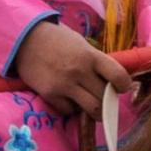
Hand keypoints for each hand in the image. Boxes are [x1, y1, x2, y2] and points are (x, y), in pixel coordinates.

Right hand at [11, 21, 129, 119]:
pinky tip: (69, 99)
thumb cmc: (57, 40)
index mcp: (91, 56)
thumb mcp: (81, 45)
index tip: (121, 87)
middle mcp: (79, 71)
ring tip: (93, 107)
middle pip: (105, 97)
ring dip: (95, 111)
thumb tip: (111, 81)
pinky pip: (69, 110)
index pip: (118, 76)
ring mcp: (64, 84)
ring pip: (92, 109)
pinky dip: (72, 108)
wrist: (25, 39)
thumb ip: (96, 62)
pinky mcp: (50, 94)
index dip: (124, 86)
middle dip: (109, 101)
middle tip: (106, 100)